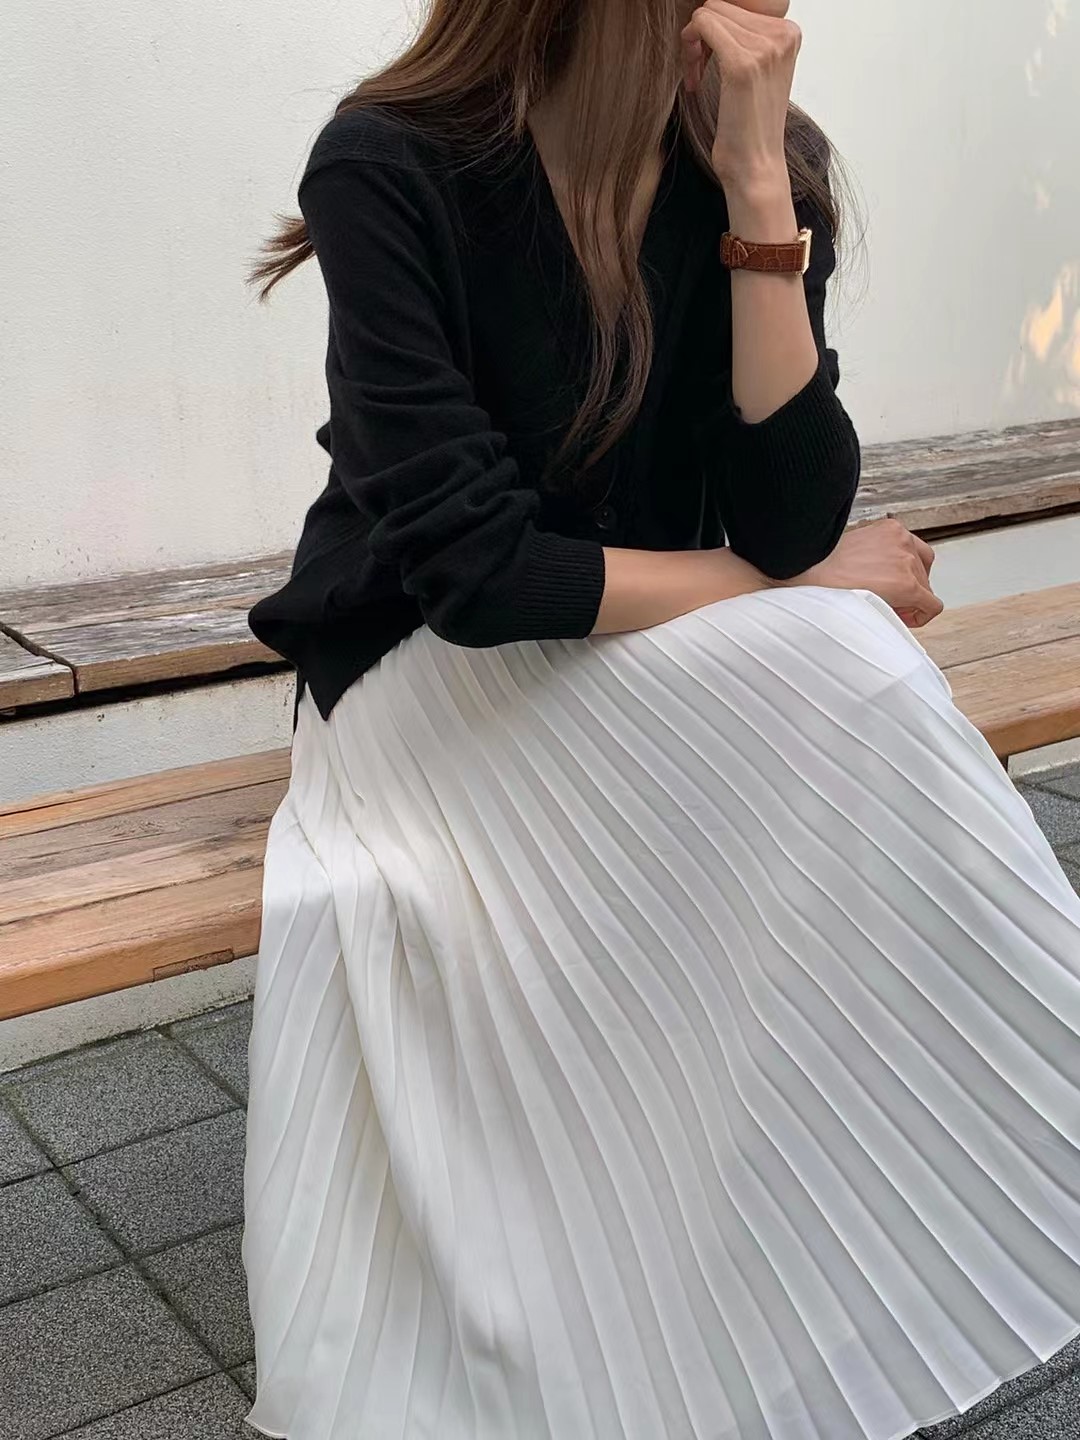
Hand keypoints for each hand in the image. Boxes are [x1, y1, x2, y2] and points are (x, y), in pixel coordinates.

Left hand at [680, 0, 801, 195]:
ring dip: (692, 45)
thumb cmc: (749, 126)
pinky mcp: (741, 64)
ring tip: (697, 77)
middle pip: (720, 5)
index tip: (709, 62)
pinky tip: (693, 80)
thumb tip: (713, 8)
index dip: (715, 30)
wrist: (755, 167)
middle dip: (702, 34)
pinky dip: (689, 51)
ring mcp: (764, 48)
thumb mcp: (757, 71)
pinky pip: (702, 26)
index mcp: (788, 33)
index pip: (736, 4)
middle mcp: (782, 34)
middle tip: (698, 70)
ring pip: (708, 13)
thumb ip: (747, 36)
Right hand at [785, 517, 944, 628]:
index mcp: (890, 529)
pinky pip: (931, 606)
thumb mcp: (853, 551)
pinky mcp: (908, 584)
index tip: (888, 588)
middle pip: (924, 572)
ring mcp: (907, 561)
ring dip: (910, 602)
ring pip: (926, 590)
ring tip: (885, 609)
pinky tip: (900, 618)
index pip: (915, 553)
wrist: (807, 574)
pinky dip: (920, 616)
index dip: (906, 575)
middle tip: (886, 602)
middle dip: (908, 590)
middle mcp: (903, 540)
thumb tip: (883, 580)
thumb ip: (875, 559)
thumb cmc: (820, 569)